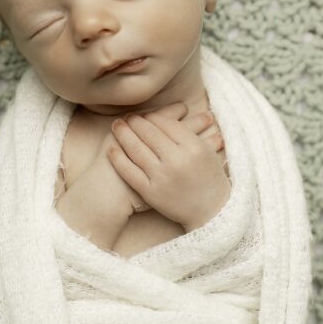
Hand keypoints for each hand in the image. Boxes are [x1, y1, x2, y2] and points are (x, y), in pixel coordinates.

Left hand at [107, 103, 231, 231]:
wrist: (211, 212)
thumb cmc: (210, 178)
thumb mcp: (207, 151)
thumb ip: (191, 132)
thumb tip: (173, 111)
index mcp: (193, 147)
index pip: (166, 124)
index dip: (152, 117)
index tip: (145, 114)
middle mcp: (176, 160)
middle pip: (149, 133)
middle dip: (135, 122)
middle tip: (127, 116)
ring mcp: (162, 176)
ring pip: (137, 149)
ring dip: (123, 134)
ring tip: (117, 126)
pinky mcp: (151, 192)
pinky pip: (130, 171)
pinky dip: (118, 158)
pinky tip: (111, 148)